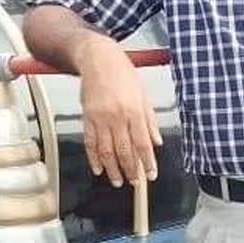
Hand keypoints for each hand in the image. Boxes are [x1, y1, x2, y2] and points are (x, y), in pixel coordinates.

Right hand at [78, 39, 162, 186]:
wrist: (98, 58)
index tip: (152, 174)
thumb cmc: (123, 73)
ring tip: (118, 181)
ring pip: (106, 151)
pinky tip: (98, 169)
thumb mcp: (143, 94)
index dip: (148, 162)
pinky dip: (93, 158)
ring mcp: (100, 118)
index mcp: (134, 110)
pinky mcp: (87, 117)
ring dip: (113, 169)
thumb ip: (150, 120)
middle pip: (124, 150)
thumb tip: (156, 141)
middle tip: (135, 183)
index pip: (142, 143)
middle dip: (131, 170)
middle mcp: (117, 116)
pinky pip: (90, 143)